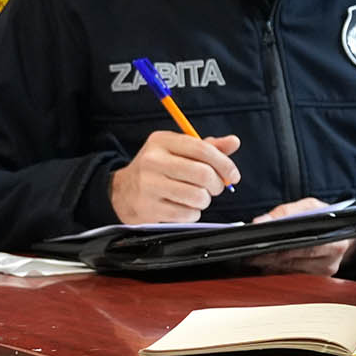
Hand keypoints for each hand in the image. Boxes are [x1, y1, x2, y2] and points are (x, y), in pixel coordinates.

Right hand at [110, 130, 240, 223]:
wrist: (122, 191)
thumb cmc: (158, 169)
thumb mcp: (178, 151)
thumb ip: (208, 147)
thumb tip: (233, 142)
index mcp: (162, 141)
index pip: (203, 149)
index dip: (225, 164)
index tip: (233, 175)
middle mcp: (153, 161)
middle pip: (203, 174)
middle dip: (217, 185)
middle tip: (215, 188)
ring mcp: (149, 185)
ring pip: (197, 196)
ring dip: (205, 200)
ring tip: (197, 197)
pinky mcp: (148, 208)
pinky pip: (186, 214)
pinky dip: (192, 213)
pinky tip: (183, 206)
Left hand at [244, 198, 355, 277]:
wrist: (343, 231)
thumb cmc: (325, 217)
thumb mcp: (310, 207)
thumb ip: (285, 212)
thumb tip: (260, 222)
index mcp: (336, 240)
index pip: (304, 246)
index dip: (281, 246)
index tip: (260, 244)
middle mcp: (332, 258)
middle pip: (294, 260)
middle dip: (269, 257)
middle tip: (250, 254)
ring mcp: (325, 270)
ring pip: (290, 270)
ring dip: (270, 264)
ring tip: (253, 257)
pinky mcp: (318, 278)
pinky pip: (291, 275)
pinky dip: (277, 268)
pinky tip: (266, 263)